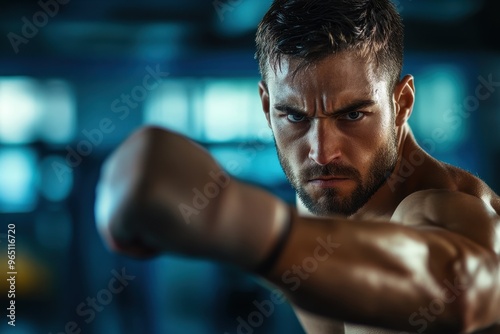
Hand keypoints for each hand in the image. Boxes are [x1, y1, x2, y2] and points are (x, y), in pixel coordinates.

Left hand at [95, 126, 288, 268]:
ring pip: (110, 218)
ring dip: (140, 232)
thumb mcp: (182, 170)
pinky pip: (116, 237)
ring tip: (175, 223)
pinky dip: (139, 247)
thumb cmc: (214, 203)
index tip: (183, 201)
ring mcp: (130, 170)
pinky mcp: (129, 199)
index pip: (122, 180)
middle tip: (180, 215)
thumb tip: (128, 180)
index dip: (150, 203)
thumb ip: (153, 168)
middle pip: (110, 197)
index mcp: (147, 136)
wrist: (238, 218)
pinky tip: (167, 236)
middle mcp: (133, 146)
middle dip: (141, 218)